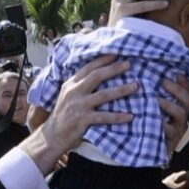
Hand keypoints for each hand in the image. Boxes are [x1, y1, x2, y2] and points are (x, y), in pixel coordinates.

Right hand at [21, 55, 136, 175]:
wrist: (53, 135)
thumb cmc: (65, 114)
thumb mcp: (68, 95)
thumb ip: (81, 85)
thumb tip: (101, 74)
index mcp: (71, 84)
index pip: (88, 67)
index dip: (103, 59)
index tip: (117, 53)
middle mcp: (74, 92)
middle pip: (96, 76)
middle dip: (114, 69)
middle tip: (129, 64)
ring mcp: (78, 106)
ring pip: (103, 95)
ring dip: (121, 90)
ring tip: (135, 86)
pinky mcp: (82, 120)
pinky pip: (104, 117)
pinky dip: (118, 116)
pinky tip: (130, 116)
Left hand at [159, 74, 188, 153]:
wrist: (151, 153)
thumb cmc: (154, 127)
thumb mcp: (157, 110)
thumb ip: (160, 96)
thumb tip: (156, 77)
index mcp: (183, 108)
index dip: (186, 83)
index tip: (178, 74)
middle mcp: (184, 117)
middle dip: (178, 90)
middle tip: (164, 81)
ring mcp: (179, 128)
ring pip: (181, 113)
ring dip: (169, 105)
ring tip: (157, 99)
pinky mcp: (171, 139)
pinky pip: (169, 130)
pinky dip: (161, 124)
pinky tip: (152, 118)